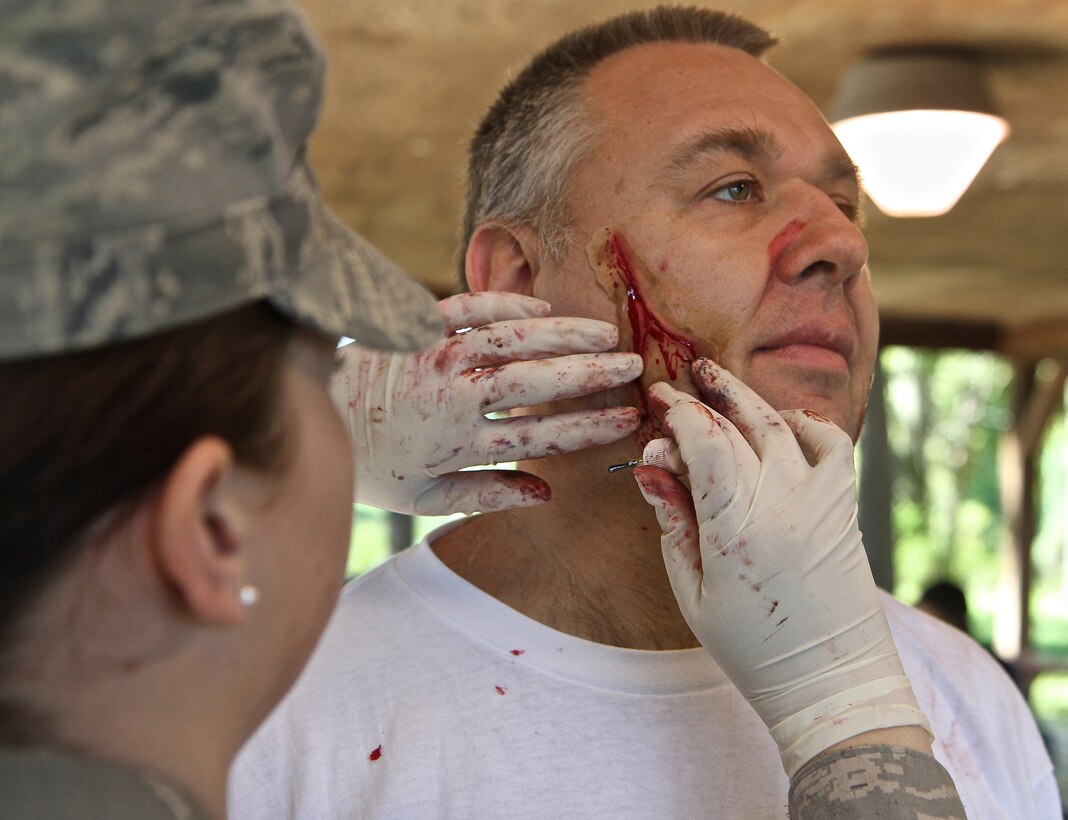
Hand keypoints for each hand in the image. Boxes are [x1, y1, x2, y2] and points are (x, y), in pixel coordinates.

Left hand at [333, 291, 642, 515]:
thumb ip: (485, 495)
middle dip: (590, 374)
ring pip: (512, 339)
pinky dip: (507, 304)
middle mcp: (452, 395)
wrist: (307, 413)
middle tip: (632, 366)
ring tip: (605, 333)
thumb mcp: (422, 497)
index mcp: (456, 442)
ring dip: (564, 334)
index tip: (626, 418)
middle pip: (535, 382)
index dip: (588, 427)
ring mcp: (435, 355)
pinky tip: (542, 307)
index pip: (538, 436)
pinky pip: (469, 306)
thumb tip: (545, 494)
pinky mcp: (418, 325)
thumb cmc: (368, 463)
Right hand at [633, 359, 929, 776]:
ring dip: (747, 398)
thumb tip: (653, 466)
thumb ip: (675, 521)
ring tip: (719, 381)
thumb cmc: (752, 648)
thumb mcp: (692, 591)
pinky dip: (806, 423)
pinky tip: (781, 420)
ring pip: (781, 425)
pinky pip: (832, 444)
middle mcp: (782, 504)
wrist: (829, 681)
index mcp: (737, 528)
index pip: (704, 442)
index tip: (657, 400)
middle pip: (740, 425)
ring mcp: (820, 501)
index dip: (677, 413)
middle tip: (683, 380)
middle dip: (706, 398)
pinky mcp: (843, 507)